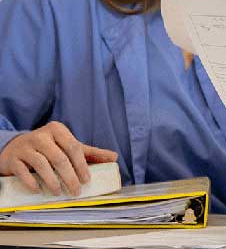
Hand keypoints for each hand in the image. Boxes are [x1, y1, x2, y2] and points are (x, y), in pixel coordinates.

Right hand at [0, 121, 117, 195]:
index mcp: (57, 130)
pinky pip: (23, 171)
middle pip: (59, 158)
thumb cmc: (49, 148)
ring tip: (59, 193)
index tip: (86, 180)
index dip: (81, 165)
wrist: (15, 148)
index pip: (73, 147)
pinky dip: (32, 183)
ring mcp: (25, 147)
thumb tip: (114, 157)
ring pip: (42, 165)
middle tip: (76, 192)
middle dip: (69, 177)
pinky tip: (39, 191)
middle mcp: (41, 136)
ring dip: (52, 181)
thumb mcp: (68, 146)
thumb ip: (90, 152)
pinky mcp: (13, 159)